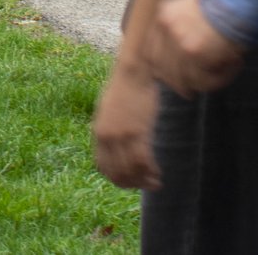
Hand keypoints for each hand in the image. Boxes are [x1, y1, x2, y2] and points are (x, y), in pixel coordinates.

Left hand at [91, 62, 160, 189]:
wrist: (133, 71)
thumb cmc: (125, 88)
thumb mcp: (109, 110)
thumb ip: (108, 128)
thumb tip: (113, 143)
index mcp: (98, 132)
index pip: (103, 167)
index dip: (117, 179)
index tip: (131, 182)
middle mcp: (107, 137)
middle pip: (117, 173)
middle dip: (132, 184)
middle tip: (146, 185)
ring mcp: (121, 135)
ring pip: (131, 170)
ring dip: (144, 181)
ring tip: (155, 183)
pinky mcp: (137, 131)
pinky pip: (143, 161)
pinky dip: (151, 171)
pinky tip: (158, 173)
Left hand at [149, 0, 244, 95]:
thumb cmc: (225, 2)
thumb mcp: (193, 4)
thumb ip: (182, 24)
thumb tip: (180, 52)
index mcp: (164, 13)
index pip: (151, 51)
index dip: (162, 68)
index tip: (172, 76)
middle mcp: (166, 26)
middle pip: (162, 68)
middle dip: (177, 82)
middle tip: (190, 90)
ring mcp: (177, 40)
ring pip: (182, 78)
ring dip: (202, 83)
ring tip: (219, 77)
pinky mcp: (193, 52)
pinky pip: (202, 80)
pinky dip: (217, 80)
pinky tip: (231, 69)